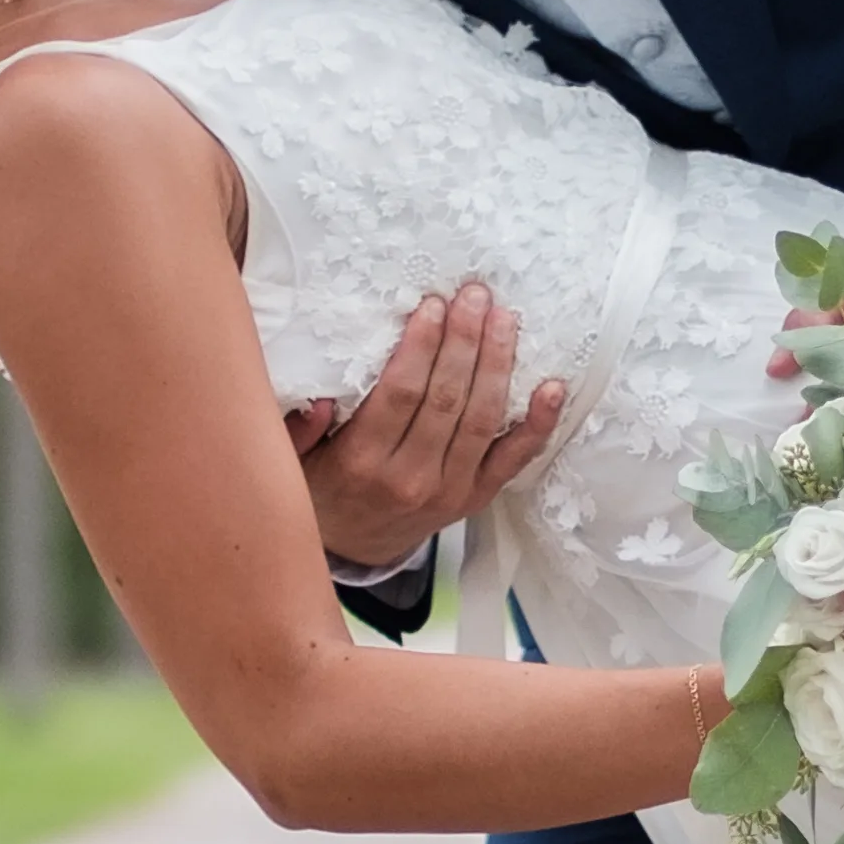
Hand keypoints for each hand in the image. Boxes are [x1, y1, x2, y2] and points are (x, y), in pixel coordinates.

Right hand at [292, 283, 563, 569]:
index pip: (400, 395)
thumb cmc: (323, 487)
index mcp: (363, 462)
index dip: (421, 347)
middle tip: (475, 296)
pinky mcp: (476, 497)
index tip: (432, 305)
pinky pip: (514, 459)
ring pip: (482, 420)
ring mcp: (450, 490)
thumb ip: (296, 428)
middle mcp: (410, 478)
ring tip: (505, 319)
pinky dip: (537, 423)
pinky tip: (552, 387)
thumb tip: (317, 398)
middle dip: (464, 342)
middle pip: (447, 400)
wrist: (353, 547)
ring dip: (498, 365)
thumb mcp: (291, 461)